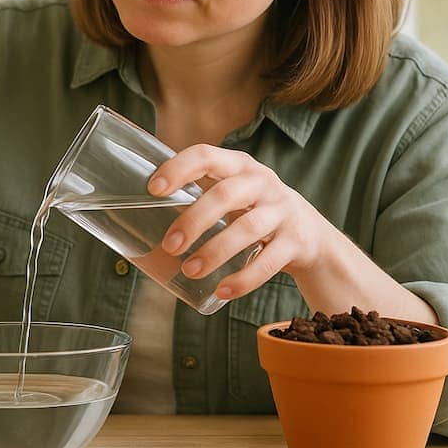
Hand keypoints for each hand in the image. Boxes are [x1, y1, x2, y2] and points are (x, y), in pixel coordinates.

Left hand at [149, 145, 333, 300]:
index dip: (178, 169)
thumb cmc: (253, 209)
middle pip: (225, 195)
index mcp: (239, 165)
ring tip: (189, 270)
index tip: (153, 189)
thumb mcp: (232, 192)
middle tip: (169, 245)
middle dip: (193, 220)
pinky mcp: (295, 242)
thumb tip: (137, 211)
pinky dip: (243, 279)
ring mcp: (282, 211)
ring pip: (247, 229)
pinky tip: (221, 291)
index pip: (206, 155)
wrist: (310, 234)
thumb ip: (198, 193)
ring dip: (214, 252)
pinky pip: (268, 262)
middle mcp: (263, 183)